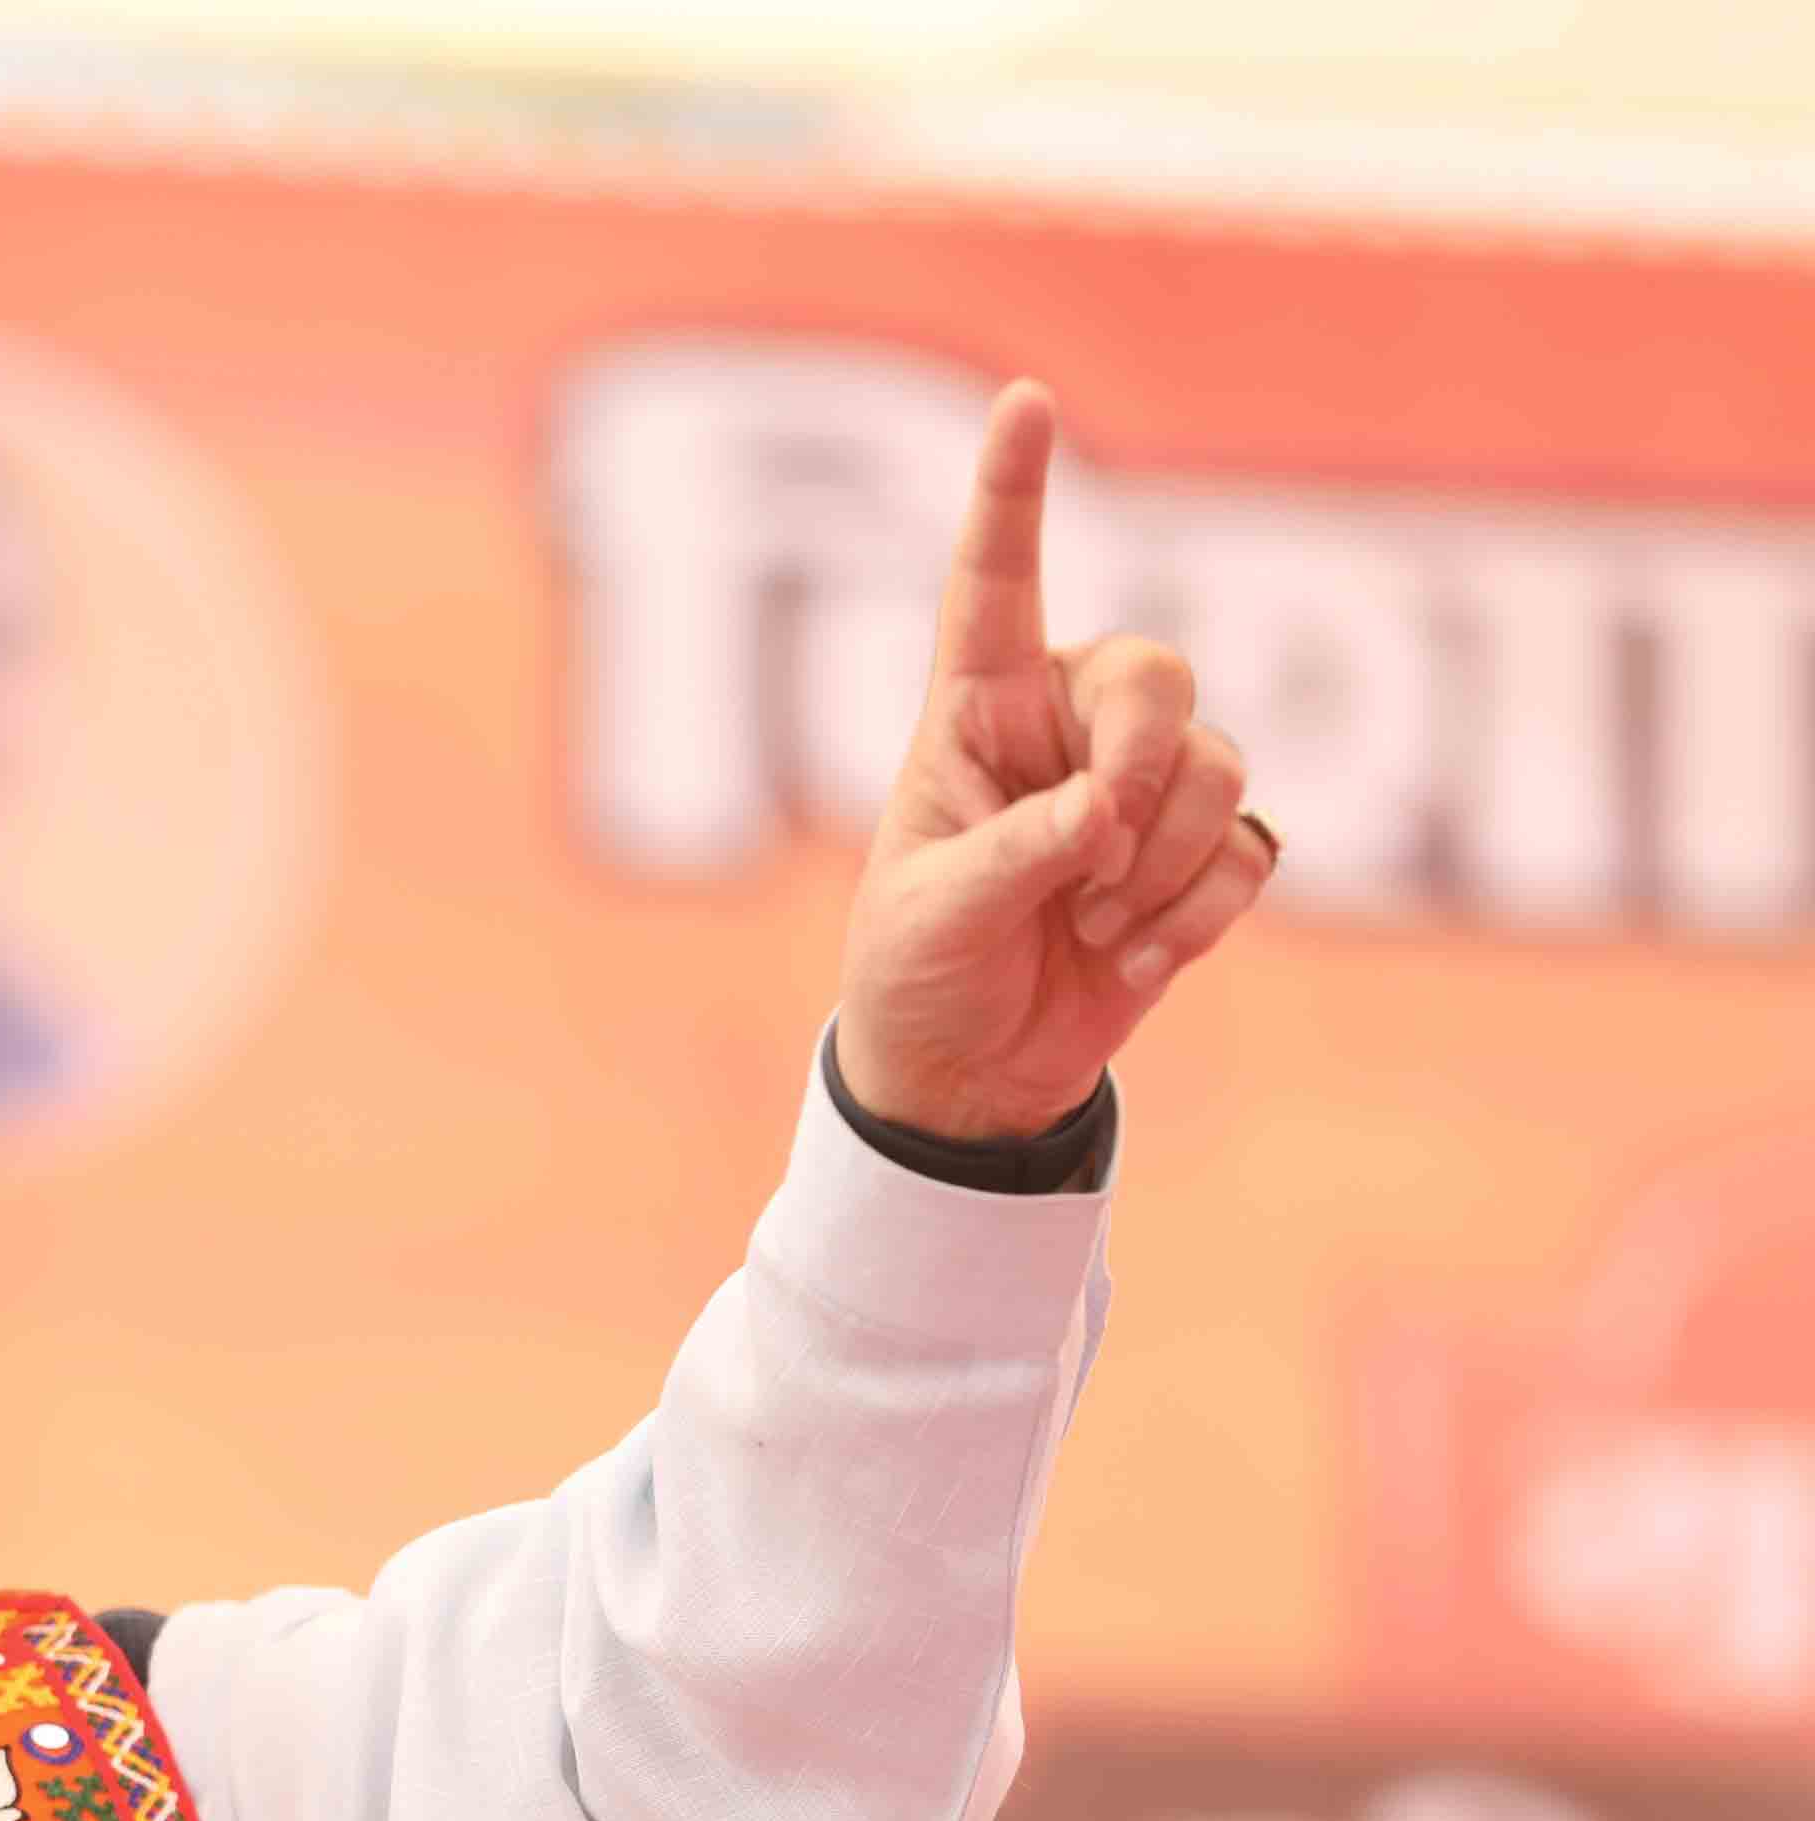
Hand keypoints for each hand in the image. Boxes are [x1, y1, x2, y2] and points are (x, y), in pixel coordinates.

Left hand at [832, 381, 1274, 1142]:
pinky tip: (1133, 957)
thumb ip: (1013, 855)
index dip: (1011, 493)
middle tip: (1093, 856)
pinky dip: (1198, 912)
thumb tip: (1103, 815)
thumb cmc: (917, 975)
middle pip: (1158, 674)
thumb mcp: (931, 916)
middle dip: (1146, 763)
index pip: (993, 585)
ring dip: (1163, 864)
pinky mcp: (1196, 859)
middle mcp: (1065, 731)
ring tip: (1091, 927)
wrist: (964, 1077)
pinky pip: (1248, 849)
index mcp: (973, 716)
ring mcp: (1139, 791)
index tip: (1024, 399)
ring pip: (1216, 770)